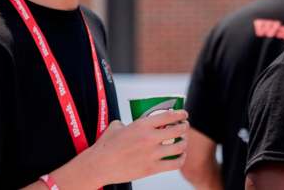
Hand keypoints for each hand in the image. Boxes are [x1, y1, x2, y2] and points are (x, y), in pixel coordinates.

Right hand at [55, 109, 188, 187]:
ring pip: (179, 147)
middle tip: (184, 127)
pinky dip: (180, 159)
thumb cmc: (106, 145)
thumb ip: (131, 123)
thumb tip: (137, 123)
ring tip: (182, 142)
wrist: (99, 165)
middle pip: (178, 130)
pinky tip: (180, 156)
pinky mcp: (151, 168)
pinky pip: (174, 164)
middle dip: (184, 127)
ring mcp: (152, 154)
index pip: (169, 116)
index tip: (184, 114)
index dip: (180, 114)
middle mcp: (150, 138)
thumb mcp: (117, 126)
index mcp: (142, 124)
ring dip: (184, 143)